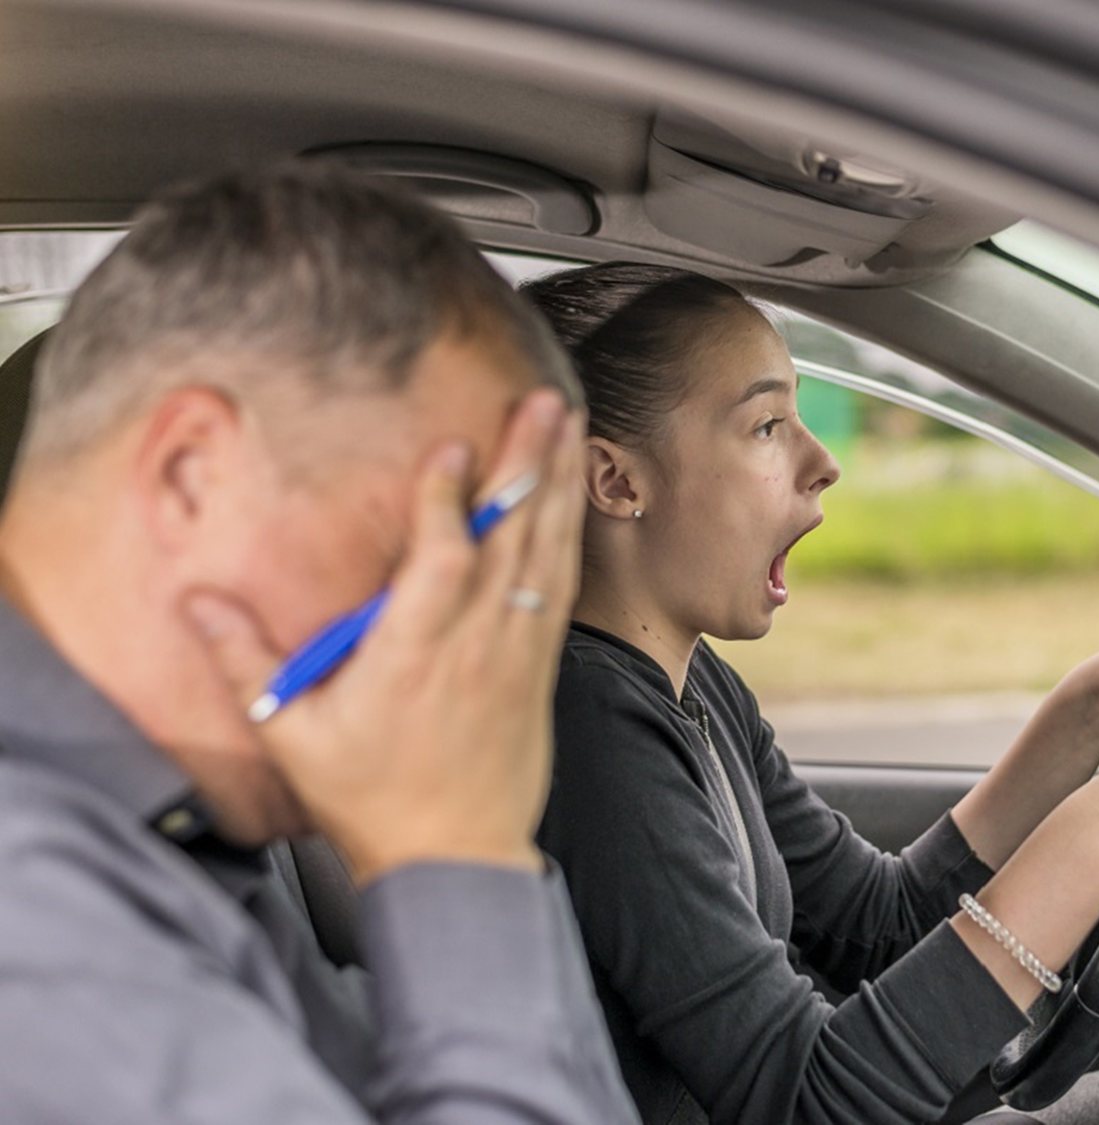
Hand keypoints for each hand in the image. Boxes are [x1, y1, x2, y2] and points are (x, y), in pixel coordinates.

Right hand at [186, 389, 585, 883]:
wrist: (457, 859)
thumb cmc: (373, 800)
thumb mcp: (293, 736)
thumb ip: (246, 663)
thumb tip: (196, 600)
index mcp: (413, 656)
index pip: (439, 563)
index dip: (446, 503)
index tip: (449, 446)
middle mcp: (476, 645)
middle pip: (509, 541)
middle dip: (525, 465)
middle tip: (540, 404)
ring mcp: (516, 652)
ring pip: (546, 554)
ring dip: (557, 486)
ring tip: (566, 424)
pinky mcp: (540, 666)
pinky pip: (562, 585)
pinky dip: (568, 534)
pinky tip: (572, 497)